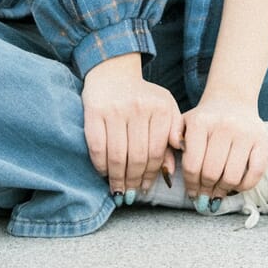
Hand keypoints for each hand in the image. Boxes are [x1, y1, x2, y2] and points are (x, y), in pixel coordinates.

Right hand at [81, 54, 183, 197]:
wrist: (114, 73)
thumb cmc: (143, 97)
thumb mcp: (166, 110)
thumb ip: (173, 137)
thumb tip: (169, 171)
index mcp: (160, 108)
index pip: (157, 152)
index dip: (151, 175)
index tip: (146, 188)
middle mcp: (139, 108)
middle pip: (138, 157)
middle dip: (134, 181)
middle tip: (131, 194)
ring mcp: (116, 109)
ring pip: (118, 156)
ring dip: (118, 179)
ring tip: (119, 190)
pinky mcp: (95, 111)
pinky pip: (98, 147)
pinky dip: (101, 166)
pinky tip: (104, 173)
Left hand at [181, 94, 267, 202]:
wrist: (232, 99)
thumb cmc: (205, 119)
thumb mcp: (184, 124)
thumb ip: (171, 144)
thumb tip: (167, 171)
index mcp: (200, 122)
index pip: (192, 166)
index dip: (191, 185)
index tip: (192, 193)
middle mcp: (224, 125)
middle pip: (211, 173)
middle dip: (206, 190)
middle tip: (204, 196)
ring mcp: (245, 132)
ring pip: (232, 177)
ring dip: (223, 190)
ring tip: (218, 192)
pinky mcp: (262, 140)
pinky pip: (255, 173)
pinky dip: (244, 186)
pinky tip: (235, 185)